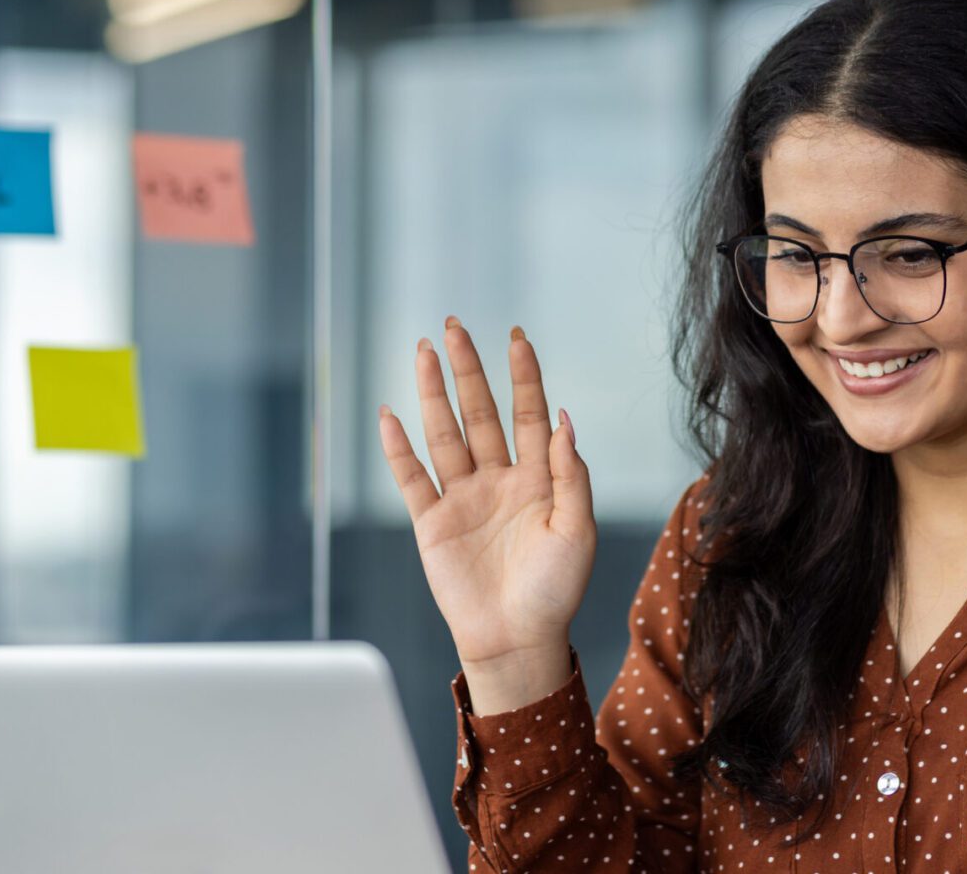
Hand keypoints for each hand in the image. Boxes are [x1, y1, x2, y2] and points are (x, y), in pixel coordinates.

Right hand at [379, 318, 594, 685]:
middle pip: (481, 412)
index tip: (517, 337)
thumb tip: (562, 418)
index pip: (529, 413)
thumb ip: (570, 474)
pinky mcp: (431, 523)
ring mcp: (463, 499)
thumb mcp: (577, 530)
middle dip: (468, 369)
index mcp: (537, 479)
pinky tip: (389, 415)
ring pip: (445, 434)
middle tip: (455, 326)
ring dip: (434, 393)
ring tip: (423, 352)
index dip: (524, 376)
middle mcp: (498, 480)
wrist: (516, 641)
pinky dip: (398, 448)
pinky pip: (412, 478)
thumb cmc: (554, 591)